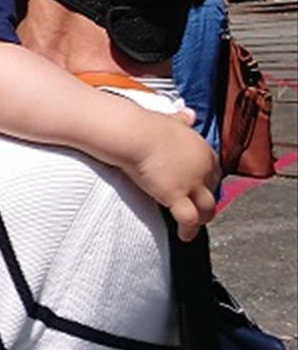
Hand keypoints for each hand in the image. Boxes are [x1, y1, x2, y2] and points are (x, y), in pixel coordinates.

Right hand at [129, 108, 219, 239]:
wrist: (134, 134)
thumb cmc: (146, 125)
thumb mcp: (169, 120)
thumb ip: (181, 119)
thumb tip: (189, 113)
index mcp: (203, 149)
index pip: (215, 170)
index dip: (208, 180)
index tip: (200, 186)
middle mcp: (203, 168)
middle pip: (213, 190)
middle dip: (205, 199)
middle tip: (196, 206)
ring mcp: (192, 183)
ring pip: (208, 208)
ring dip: (203, 217)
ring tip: (195, 225)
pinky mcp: (177, 196)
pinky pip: (189, 219)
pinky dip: (188, 230)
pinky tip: (184, 236)